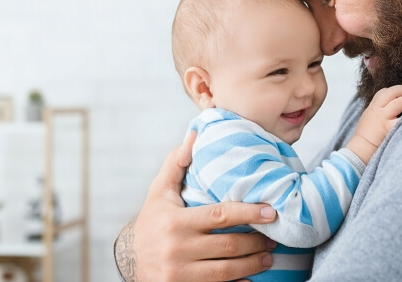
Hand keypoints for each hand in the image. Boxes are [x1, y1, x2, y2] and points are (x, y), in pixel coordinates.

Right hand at [114, 131, 278, 281]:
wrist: (128, 259)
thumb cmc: (152, 221)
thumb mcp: (159, 192)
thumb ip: (177, 163)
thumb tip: (195, 134)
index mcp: (175, 222)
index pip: (220, 216)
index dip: (249, 213)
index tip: (271, 211)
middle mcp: (177, 248)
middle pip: (229, 246)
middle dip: (256, 242)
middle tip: (274, 237)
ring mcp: (179, 273)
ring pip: (227, 271)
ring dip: (253, 264)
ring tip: (268, 256)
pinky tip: (252, 279)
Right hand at [346, 85, 401, 163]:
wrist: (360, 149)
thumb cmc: (365, 136)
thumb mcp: (368, 118)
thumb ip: (377, 111)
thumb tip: (390, 107)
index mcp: (372, 106)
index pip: (384, 92)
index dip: (396, 89)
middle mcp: (377, 110)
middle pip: (392, 92)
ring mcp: (382, 118)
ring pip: (399, 102)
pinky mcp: (387, 128)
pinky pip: (401, 119)